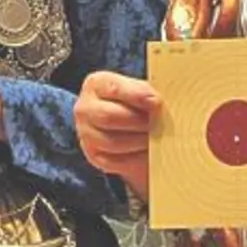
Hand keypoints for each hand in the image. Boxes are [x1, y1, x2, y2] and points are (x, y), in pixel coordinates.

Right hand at [74, 71, 158, 200]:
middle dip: (140, 122)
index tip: (157, 102)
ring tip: (158, 139)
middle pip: (110, 117)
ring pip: (114, 142)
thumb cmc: (133, 101)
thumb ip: (147, 93)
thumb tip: (159, 104)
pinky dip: (137, 159)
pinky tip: (150, 153)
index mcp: (96, 84)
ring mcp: (86, 134)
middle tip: (161, 124)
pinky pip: (116, 162)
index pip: (114, 89)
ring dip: (140, 142)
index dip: (138, 96)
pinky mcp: (95, 156)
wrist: (120, 122)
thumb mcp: (137, 89)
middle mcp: (85, 109)